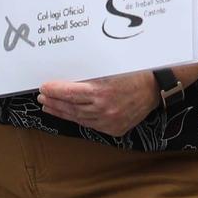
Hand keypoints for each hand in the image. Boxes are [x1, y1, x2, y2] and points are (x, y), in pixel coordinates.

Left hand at [39, 71, 159, 136]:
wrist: (155, 87)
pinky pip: (91, 125)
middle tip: (42, 97)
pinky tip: (70, 114)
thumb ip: (88, 75)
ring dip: (63, 112)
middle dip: (54, 102)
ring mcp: (110, 122)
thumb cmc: (133, 72)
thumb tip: (66, 78)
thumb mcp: (109, 68)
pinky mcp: (115, 129)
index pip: (70, 92)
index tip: (43, 87)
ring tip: (50, 107)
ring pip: (79, 118)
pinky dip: (79, 119)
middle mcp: (104, 109)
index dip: (54, 90)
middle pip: (71, 107)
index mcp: (102, 91)